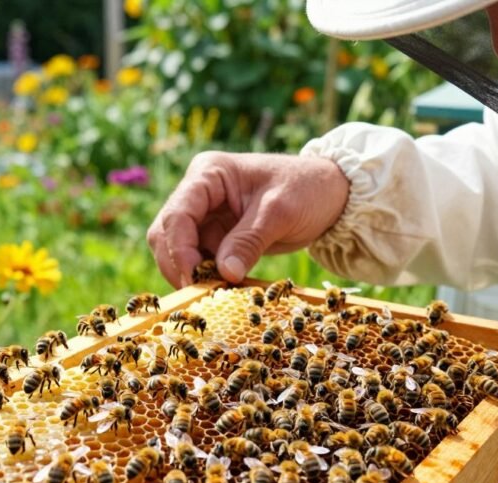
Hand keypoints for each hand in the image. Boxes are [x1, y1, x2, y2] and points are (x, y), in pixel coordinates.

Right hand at [147, 151, 349, 286]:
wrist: (330, 194)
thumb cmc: (307, 189)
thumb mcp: (280, 212)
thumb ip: (249, 241)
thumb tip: (224, 274)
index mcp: (209, 174)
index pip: (178, 214)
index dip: (179, 249)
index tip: (193, 279)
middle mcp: (199, 192)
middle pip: (166, 232)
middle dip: (178, 264)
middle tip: (198, 293)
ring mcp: (206, 215)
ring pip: (177, 250)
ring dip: (189, 273)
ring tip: (212, 293)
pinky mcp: (217, 236)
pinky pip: (199, 260)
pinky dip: (205, 277)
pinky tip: (220, 289)